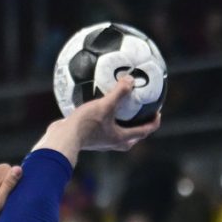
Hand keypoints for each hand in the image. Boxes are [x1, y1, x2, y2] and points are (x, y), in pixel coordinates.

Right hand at [38, 74, 161, 164]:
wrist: (63, 138)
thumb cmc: (86, 124)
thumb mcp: (105, 105)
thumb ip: (119, 93)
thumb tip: (131, 79)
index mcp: (121, 139)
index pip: (144, 131)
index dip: (154, 122)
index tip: (158, 112)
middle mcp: (112, 142)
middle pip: (132, 136)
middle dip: (139, 126)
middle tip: (142, 113)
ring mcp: (100, 141)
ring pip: (116, 132)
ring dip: (121, 122)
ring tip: (120, 108)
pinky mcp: (88, 137)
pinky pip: (101, 126)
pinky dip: (104, 117)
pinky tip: (97, 105)